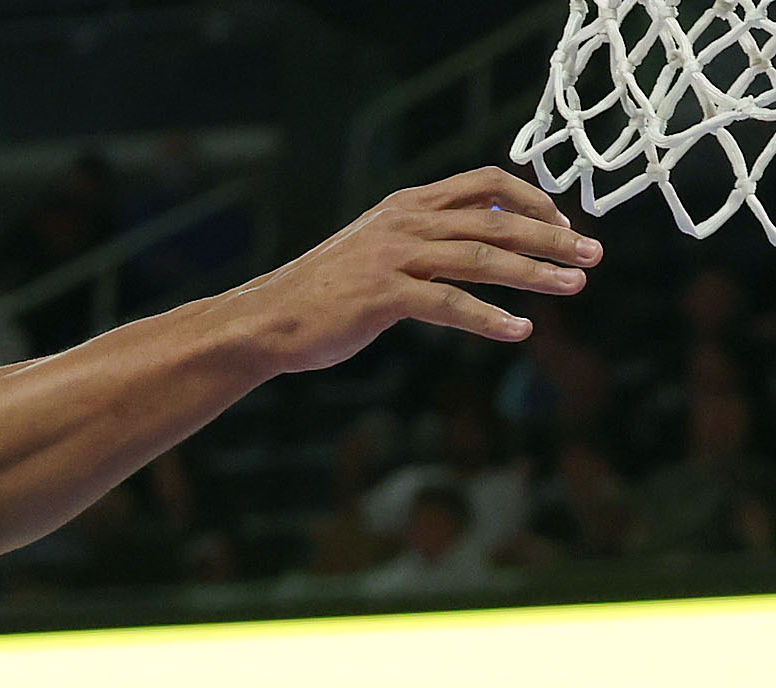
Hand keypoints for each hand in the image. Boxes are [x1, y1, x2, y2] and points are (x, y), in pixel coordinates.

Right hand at [240, 169, 600, 373]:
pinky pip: (450, 304)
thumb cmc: (324, 294)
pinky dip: (490, 318)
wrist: (270, 319)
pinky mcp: (384, 296)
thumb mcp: (377, 251)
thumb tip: (472, 245)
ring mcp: (396, 256)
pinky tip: (519, 329)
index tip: (564, 224)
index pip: (486, 184)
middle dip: (552, 238)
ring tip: (573, 287)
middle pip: (496, 220)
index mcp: (409, 204)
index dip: (532, 200)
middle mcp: (407, 221)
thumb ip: (423, 242)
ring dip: (534, 273)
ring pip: (482, 257)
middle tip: (592, 255)